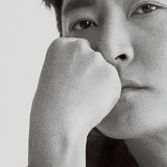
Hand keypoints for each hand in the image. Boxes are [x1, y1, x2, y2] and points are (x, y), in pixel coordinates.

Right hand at [28, 38, 121, 166]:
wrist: (58, 123)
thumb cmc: (53, 106)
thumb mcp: (54, 75)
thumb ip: (72, 64)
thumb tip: (97, 66)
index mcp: (60, 44)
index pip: (78, 51)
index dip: (75, 70)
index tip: (67, 83)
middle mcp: (79, 46)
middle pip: (93, 59)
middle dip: (89, 74)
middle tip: (76, 94)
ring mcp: (96, 59)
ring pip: (104, 72)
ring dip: (99, 85)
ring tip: (83, 100)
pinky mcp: (111, 74)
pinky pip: (113, 86)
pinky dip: (107, 96)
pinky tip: (93, 103)